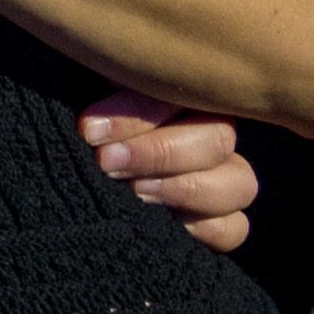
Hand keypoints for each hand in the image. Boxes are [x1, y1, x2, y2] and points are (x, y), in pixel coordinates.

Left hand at [77, 91, 259, 254]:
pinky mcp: (214, 221)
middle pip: (219, 138)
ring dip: (186, 189)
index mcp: (182, 90)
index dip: (139, 113)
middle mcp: (209, 130)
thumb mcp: (89, 97)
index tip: (88, 128)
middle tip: (106, 162)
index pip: (184, 93)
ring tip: (134, 193)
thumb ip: (104, 84)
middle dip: (159, 152)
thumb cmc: (84, 126)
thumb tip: (97, 98)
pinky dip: (209, 228)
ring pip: (240, 182)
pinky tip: (169, 225)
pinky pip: (235, 227)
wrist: (73, 166)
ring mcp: (219, 177)